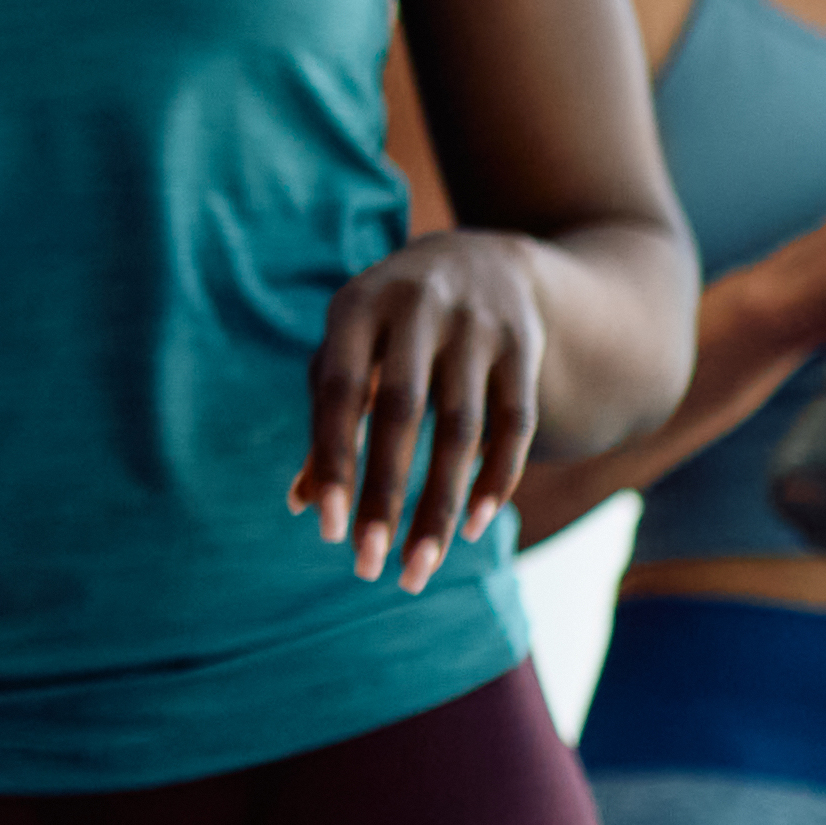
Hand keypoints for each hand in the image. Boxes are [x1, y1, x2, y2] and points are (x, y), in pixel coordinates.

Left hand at [294, 231, 548, 590]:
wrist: (482, 258)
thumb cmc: (390, 324)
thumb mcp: (350, 348)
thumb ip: (327, 419)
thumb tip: (302, 505)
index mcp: (357, 306)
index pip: (337, 390)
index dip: (333, 460)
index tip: (327, 530)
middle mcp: (417, 308)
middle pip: (401, 412)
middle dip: (385, 495)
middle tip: (368, 566)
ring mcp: (476, 324)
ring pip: (461, 428)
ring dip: (439, 505)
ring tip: (419, 567)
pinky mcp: (523, 345)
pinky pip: (515, 422)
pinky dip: (495, 478)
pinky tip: (471, 526)